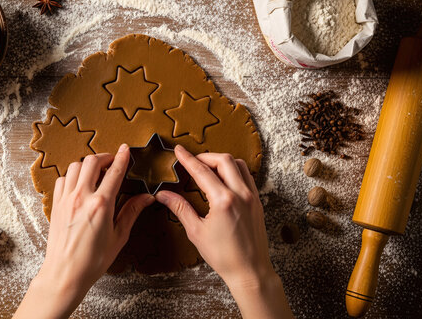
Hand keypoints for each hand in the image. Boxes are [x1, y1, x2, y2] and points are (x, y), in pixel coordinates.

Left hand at [14, 144, 154, 318]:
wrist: (65, 274)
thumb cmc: (92, 261)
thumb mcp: (118, 237)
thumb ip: (131, 212)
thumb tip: (146, 198)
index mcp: (101, 205)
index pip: (114, 172)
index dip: (122, 157)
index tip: (125, 150)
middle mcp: (82, 197)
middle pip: (92, 161)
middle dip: (105, 156)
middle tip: (113, 160)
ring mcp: (66, 200)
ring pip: (74, 167)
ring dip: (87, 164)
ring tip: (96, 170)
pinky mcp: (56, 205)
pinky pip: (62, 179)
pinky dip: (72, 176)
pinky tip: (79, 184)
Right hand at [156, 146, 291, 318]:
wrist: (250, 271)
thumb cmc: (223, 256)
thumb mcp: (196, 232)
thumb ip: (180, 208)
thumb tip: (163, 194)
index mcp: (223, 201)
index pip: (202, 171)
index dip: (188, 159)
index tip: (178, 151)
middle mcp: (241, 194)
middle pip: (223, 160)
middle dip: (205, 156)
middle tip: (192, 160)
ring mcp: (252, 197)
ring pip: (238, 165)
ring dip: (222, 161)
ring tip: (207, 168)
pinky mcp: (258, 202)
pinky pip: (247, 177)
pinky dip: (234, 171)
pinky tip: (223, 180)